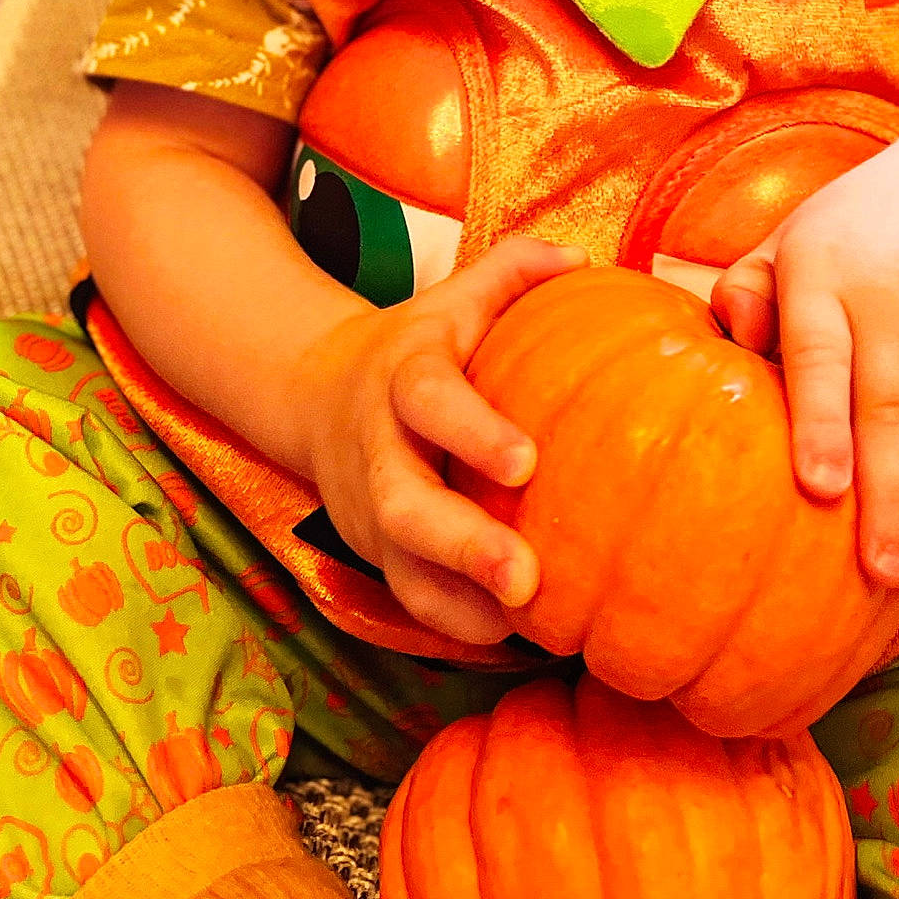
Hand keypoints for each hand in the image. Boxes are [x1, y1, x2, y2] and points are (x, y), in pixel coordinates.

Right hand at [290, 236, 587, 645]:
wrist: (317, 396)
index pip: (429, 401)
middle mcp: (379, 452)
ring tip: (526, 622)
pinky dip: (460, 625)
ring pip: (402, 571)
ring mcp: (371, 514)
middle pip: (404, 507)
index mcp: (402, 378)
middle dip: (462, 545)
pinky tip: (518, 636)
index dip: (472, 431)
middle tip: (525, 578)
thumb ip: (514, 270)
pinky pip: (414, 605)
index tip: (528, 462)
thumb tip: (582, 261)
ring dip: (460, 602)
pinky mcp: (377, 558)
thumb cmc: (417, 345)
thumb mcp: (454, 297)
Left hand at [709, 168, 898, 592]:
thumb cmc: (840, 240)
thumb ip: (744, 291)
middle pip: (889, 406)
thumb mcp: (784, 245)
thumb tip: (730, 337)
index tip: (821, 488)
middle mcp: (891, 301)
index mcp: (822, 277)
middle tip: (877, 572)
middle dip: (886, 494)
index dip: (821, 422)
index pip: (821, 354)